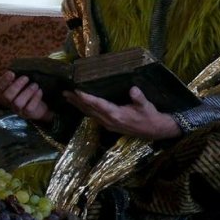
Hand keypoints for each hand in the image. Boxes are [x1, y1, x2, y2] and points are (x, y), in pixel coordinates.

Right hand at [0, 71, 53, 122]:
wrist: (42, 104)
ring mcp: (18, 109)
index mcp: (6, 91)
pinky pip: (29, 108)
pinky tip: (40, 91)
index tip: (12, 73)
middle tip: (26, 78)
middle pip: (7, 96)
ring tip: (35, 85)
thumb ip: (19, 75)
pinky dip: (35, 98)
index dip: (4, 80)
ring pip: (18, 102)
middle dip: (16, 86)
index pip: (0, 86)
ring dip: (27, 92)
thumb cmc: (29, 89)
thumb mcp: (23, 82)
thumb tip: (20, 65)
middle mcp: (10, 101)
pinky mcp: (27, 114)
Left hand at [63, 86, 181, 139]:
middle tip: (64, 92)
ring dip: (78, 105)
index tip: (77, 91)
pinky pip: (93, 116)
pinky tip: (80, 105)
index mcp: (117, 115)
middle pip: (89, 110)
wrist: (155, 130)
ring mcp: (108, 124)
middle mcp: (109, 121)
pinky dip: (85, 110)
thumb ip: (139, 98)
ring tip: (67, 97)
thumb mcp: (147, 106)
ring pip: (89, 114)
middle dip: (76, 101)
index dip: (87, 98)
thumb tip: (133, 89)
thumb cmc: (150, 116)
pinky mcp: (109, 125)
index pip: (99, 105)